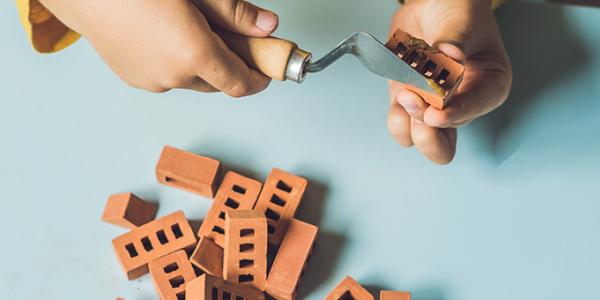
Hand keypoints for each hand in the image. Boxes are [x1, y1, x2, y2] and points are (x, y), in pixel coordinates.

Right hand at [40, 0, 278, 95]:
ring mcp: (150, 81)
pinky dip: (178, 63)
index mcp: (193, 55)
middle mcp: (173, 77)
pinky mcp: (132, 79)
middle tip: (235, 39)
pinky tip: (169, 36)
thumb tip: (267, 26)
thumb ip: (234, 13)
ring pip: (192, 80)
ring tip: (195, 31)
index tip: (268, 69)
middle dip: (231, 65)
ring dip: (202, 64)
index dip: (259, 79)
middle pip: (217, 82)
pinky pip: (167, 77)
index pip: (240, 83)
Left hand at [387, 0, 511, 163]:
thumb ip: (453, 43)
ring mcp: (432, 107)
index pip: (472, 111)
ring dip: (407, 122)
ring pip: (417, 139)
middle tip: (415, 104)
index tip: (435, 113)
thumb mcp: (461, 22)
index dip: (452, 115)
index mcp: (488, 87)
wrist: (433, 4)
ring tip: (405, 94)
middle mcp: (461, 104)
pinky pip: (399, 123)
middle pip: (443, 145)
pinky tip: (399, 90)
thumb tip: (450, 57)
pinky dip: (395, 112)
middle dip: (427, 134)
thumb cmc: (459, 11)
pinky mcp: (409, 101)